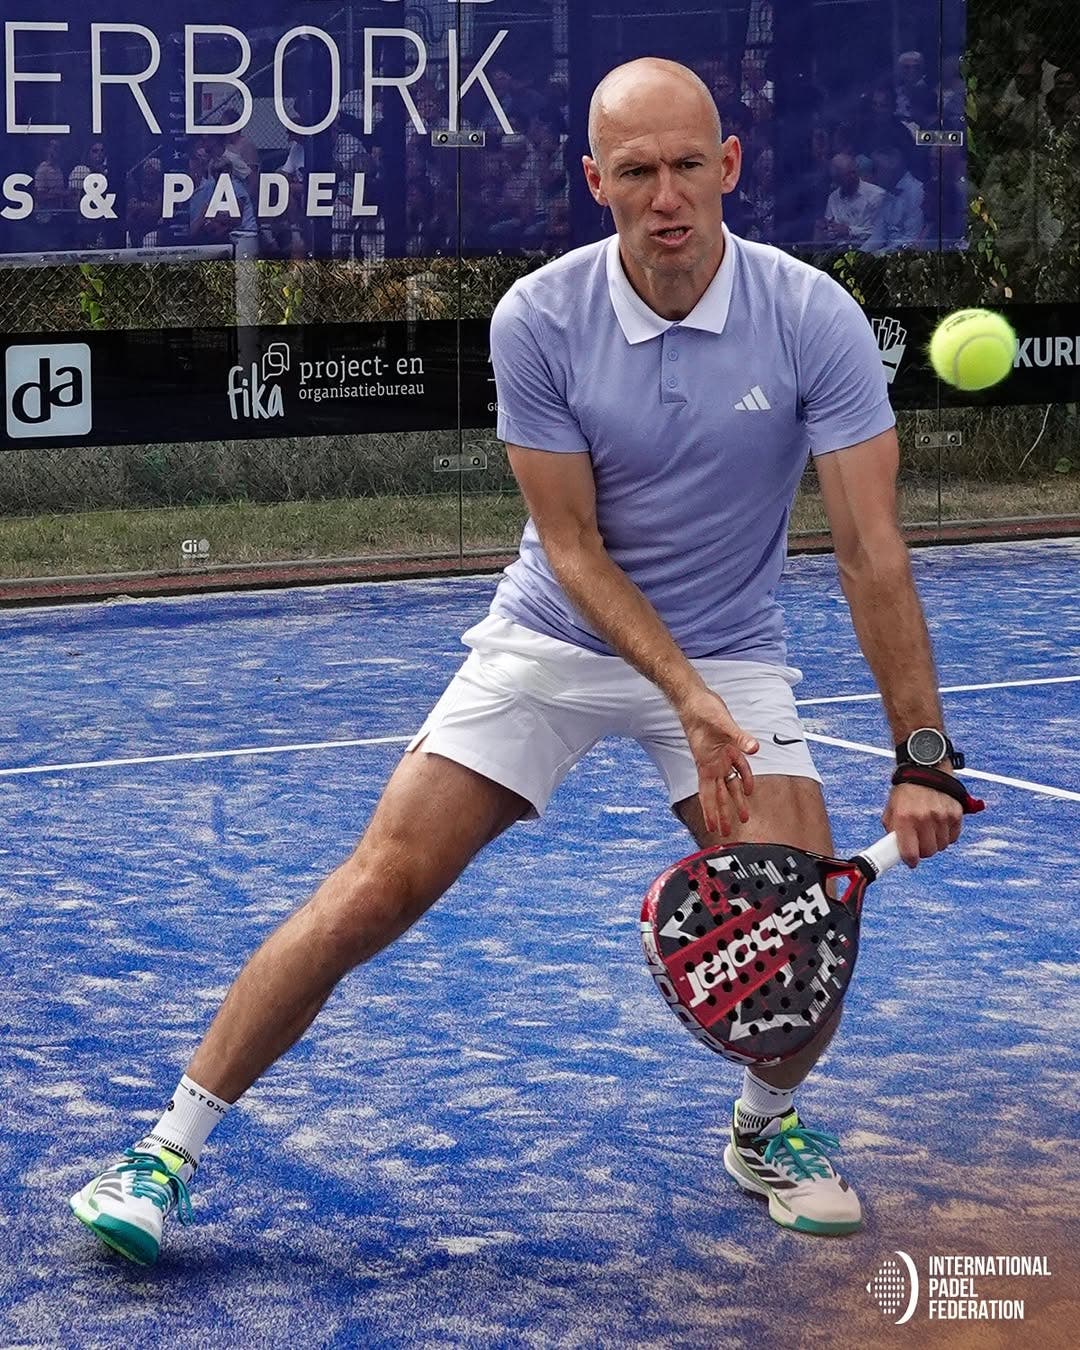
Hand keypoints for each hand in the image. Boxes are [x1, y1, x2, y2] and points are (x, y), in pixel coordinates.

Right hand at [678, 687, 758, 836]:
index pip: (707, 793)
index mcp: (707, 763)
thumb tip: (754, 748)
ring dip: (735, 800)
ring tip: (743, 817)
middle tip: (727, 832)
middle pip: (717, 794)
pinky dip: (744, 777)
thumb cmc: (702, 711)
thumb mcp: (723, 723)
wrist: (695, 698)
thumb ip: (740, 738)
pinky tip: (750, 788)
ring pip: (728, 784)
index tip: (712, 828)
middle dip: (723, 813)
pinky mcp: (726, 748)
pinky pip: (737, 767)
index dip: (710, 812)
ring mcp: (719, 757)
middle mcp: (712, 764)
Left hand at [882, 782, 962, 866]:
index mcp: (904, 817)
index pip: (909, 852)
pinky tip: (940, 826)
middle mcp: (924, 818)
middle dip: (923, 851)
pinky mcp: (955, 813)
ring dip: (935, 842)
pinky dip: (947, 835)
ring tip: (929, 830)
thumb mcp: (892, 808)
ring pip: (941, 846)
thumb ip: (893, 829)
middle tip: (919, 843)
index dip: (910, 860)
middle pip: (928, 851)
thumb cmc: (906, 789)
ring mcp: (942, 816)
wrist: (926, 767)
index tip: (910, 861)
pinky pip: (953, 837)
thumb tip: (894, 848)